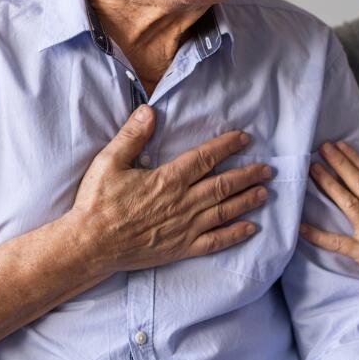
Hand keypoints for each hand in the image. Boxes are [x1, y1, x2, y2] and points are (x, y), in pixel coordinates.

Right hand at [66, 105, 271, 276]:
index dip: (227, 146)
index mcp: (168, 179)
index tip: (243, 138)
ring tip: (264, 192)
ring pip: (224, 211)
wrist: (91, 245)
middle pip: (223, 185)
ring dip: (247, 200)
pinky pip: (215, 241)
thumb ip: (132, 136)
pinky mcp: (181, 248)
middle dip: (248, 175)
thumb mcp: (109, 162)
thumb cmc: (98, 203)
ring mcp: (185, 228)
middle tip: (267, 169)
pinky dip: (235, 234)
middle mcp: (183, 203)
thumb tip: (149, 111)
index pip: (205, 158)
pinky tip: (250, 229)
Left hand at [300, 141, 358, 313]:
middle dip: (339, 163)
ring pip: (348, 202)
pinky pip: (337, 242)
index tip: (340, 145)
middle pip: (358, 183)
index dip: (354, 159)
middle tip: (322, 147)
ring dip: (329, 184)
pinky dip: (317, 234)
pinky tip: (301, 226)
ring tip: (313, 169)